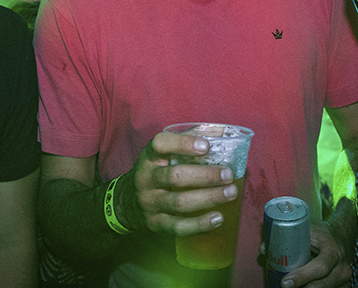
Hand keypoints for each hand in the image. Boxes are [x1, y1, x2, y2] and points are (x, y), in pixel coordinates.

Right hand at [116, 131, 236, 236]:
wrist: (127, 202)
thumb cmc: (155, 172)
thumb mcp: (162, 154)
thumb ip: (189, 140)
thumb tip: (223, 131)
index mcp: (149, 157)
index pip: (160, 144)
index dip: (183, 143)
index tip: (206, 146)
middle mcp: (146, 179)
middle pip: (175, 177)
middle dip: (205, 176)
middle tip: (227, 174)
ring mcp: (150, 203)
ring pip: (179, 202)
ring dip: (208, 198)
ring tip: (230, 193)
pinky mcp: (155, 223)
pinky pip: (179, 226)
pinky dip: (200, 224)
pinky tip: (218, 218)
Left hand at [259, 220, 350, 287]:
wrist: (342, 236)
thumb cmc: (322, 234)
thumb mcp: (307, 230)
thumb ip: (286, 237)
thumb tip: (263, 249)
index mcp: (333, 250)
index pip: (320, 267)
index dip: (302, 276)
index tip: (285, 282)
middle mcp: (342, 267)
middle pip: (323, 284)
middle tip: (285, 287)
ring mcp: (345, 279)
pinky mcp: (344, 286)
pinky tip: (304, 287)